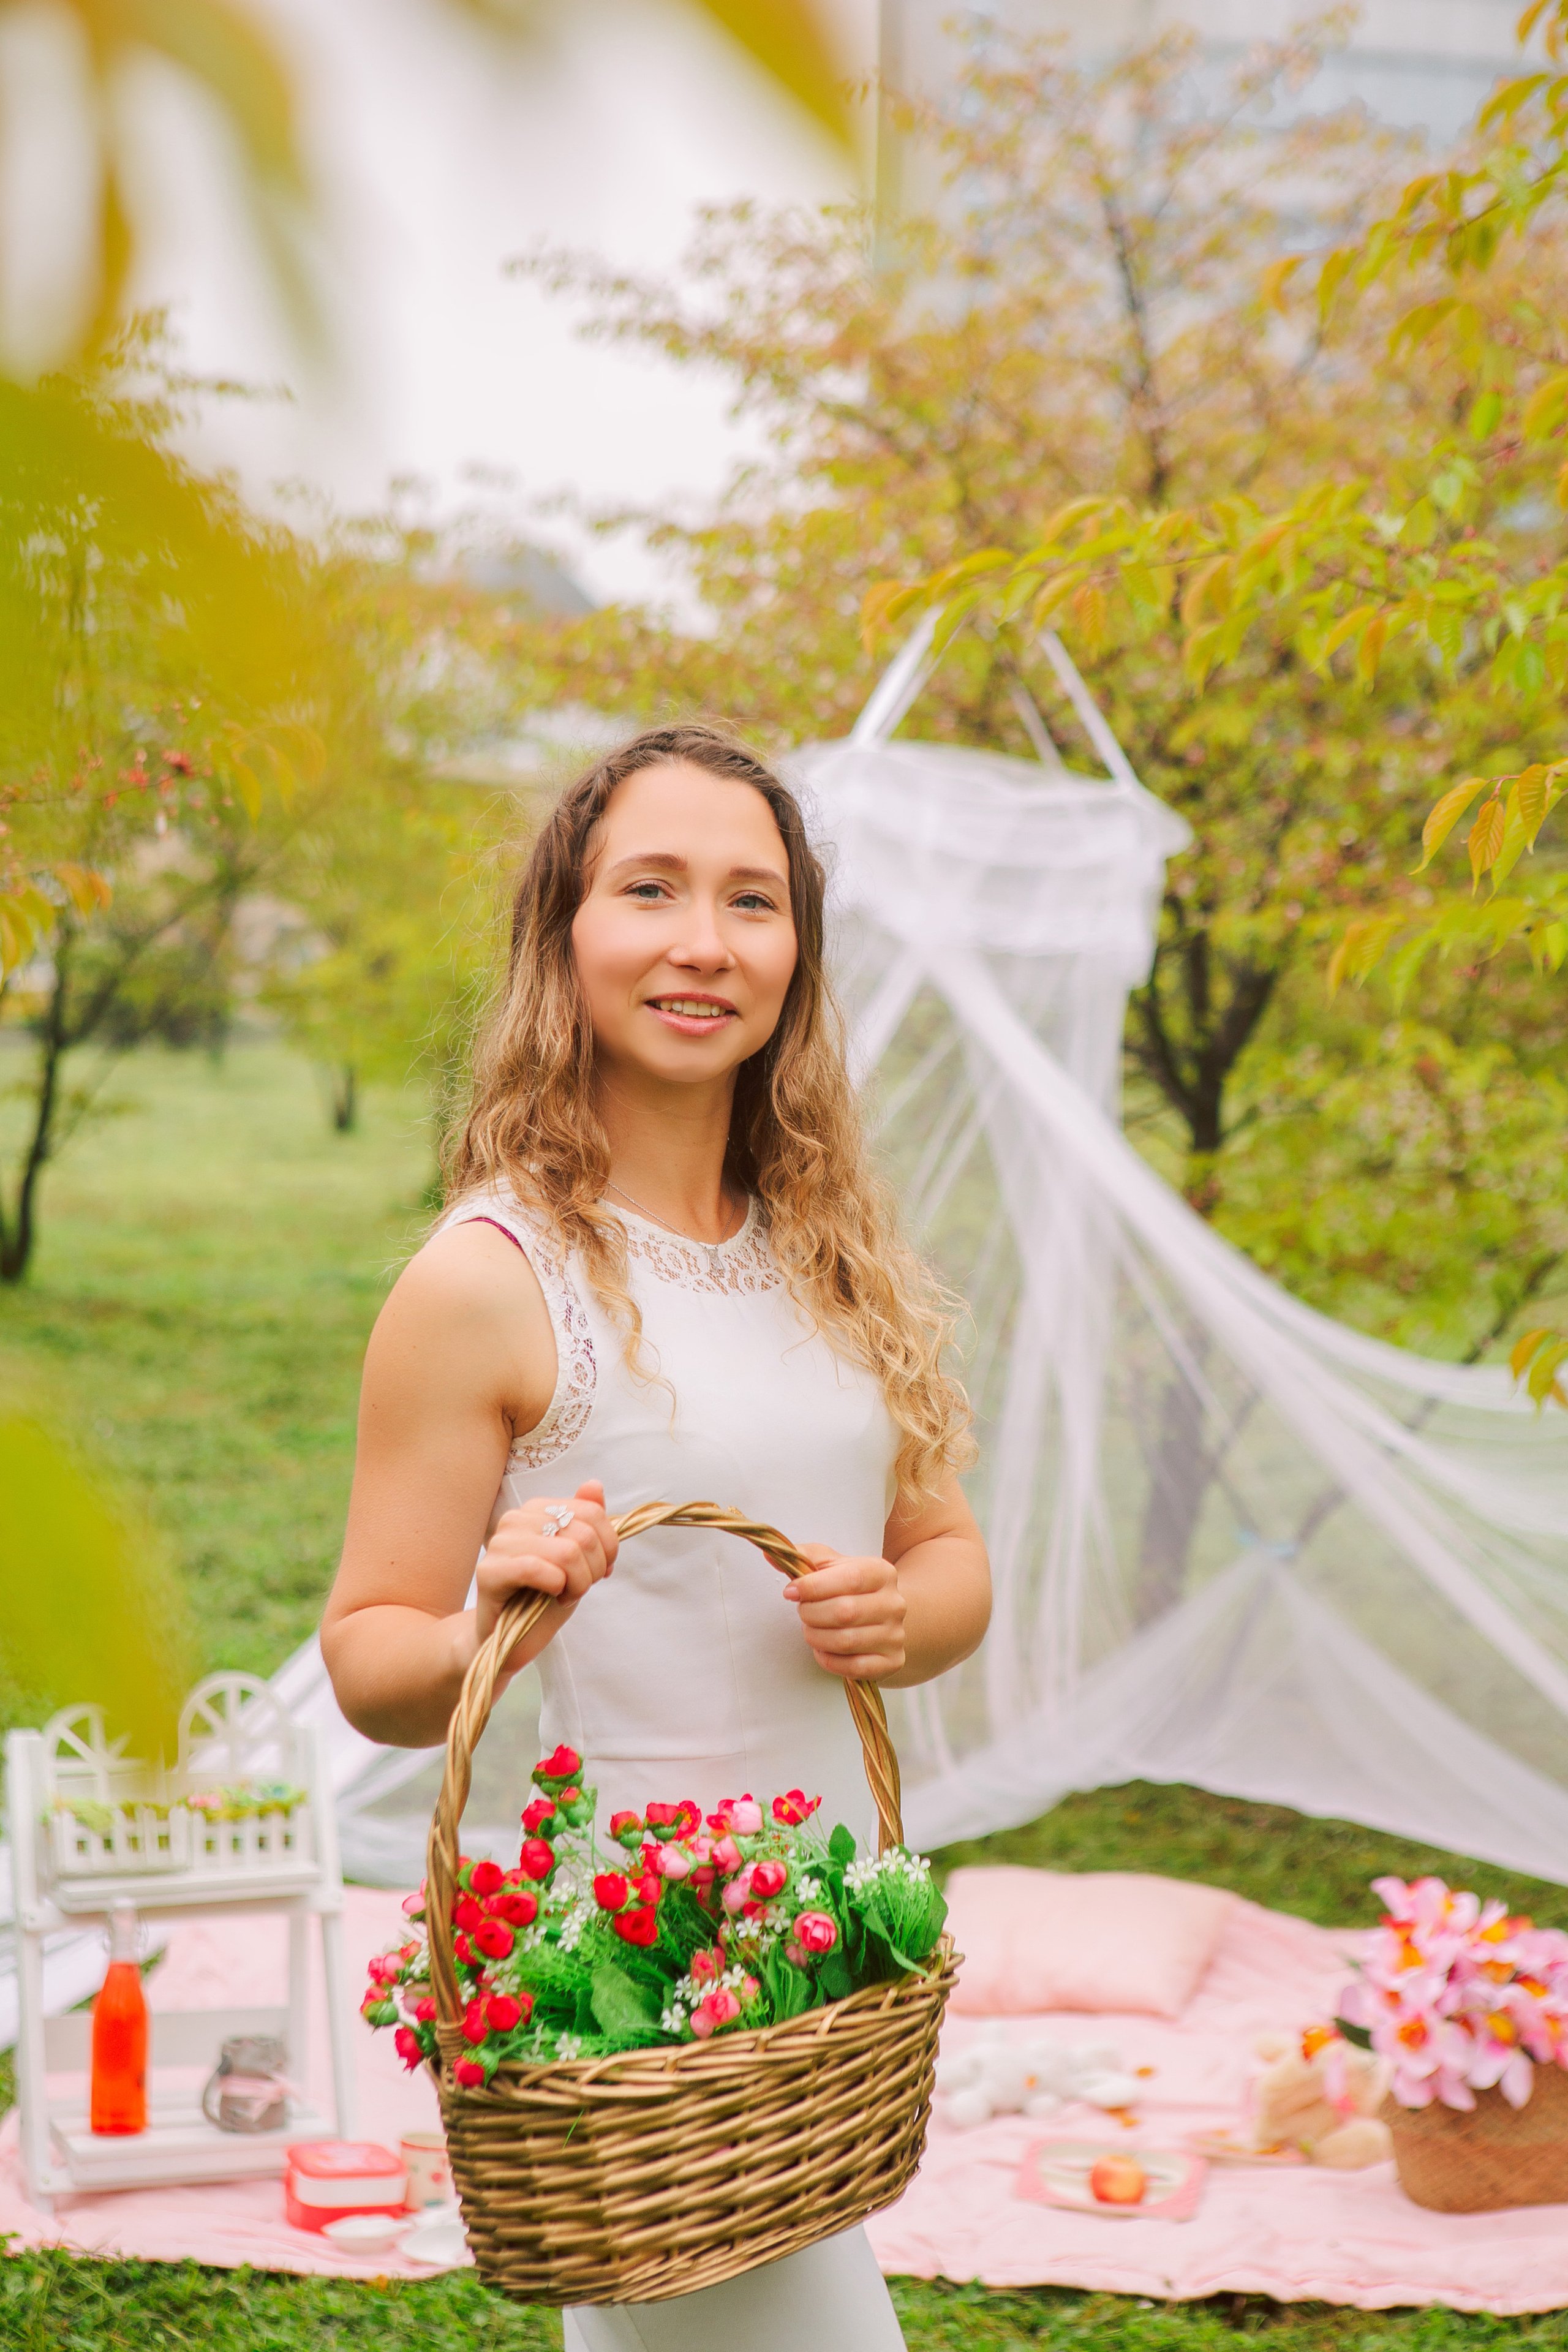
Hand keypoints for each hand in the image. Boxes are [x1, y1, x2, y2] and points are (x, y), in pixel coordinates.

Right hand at [475, 1481, 617, 1669]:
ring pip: (567, 1552)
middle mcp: (515, 1518)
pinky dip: (556, 1587)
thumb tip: (594, 1484)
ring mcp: (499, 1543)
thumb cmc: (544, 1596)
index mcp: (537, 1509)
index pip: (592, 1511)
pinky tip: (552, 1597)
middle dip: (594, 1569)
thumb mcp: (577, 1559)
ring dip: (578, 1583)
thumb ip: (586, 1522)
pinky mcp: (488, 1571)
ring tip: (566, 1595)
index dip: (609, 1545)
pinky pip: (536, 1569)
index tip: (601, 1570)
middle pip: (583, 1533)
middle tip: (580, 1588)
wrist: (511, 1638)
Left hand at [783, 1546, 906, 1680]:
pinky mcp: (892, 1661)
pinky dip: (829, 1660)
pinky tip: (823, 1649)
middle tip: (802, 1612)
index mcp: (882, 1573)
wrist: (882, 1617)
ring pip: (846, 1641)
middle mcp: (894, 1603)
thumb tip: (770, 1554)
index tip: (791, 1591)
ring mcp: (896, 1635)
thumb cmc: (850, 1589)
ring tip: (811, 1629)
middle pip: (845, 1612)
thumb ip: (804, 1557)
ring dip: (817, 1637)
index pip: (849, 1578)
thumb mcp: (832, 1565)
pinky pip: (854, 1667)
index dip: (814, 1586)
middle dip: (812, 1614)